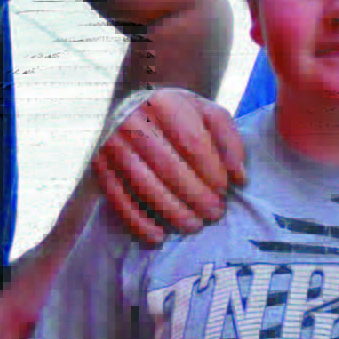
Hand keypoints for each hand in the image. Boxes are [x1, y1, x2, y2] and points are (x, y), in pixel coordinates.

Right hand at [93, 89, 247, 246]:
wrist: (139, 106)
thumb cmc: (181, 115)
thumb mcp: (209, 114)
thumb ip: (229, 141)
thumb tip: (239, 177)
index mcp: (163, 102)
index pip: (190, 140)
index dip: (210, 169)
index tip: (224, 190)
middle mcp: (132, 120)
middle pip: (166, 165)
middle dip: (194, 194)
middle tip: (214, 213)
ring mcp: (111, 143)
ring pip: (142, 183)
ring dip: (170, 210)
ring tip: (194, 225)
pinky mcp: (99, 165)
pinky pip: (116, 197)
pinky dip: (136, 220)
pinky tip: (157, 236)